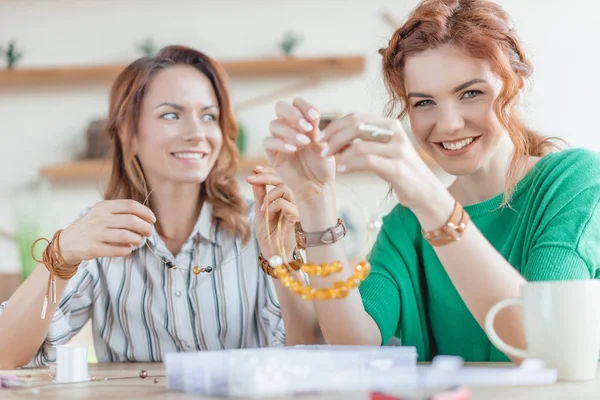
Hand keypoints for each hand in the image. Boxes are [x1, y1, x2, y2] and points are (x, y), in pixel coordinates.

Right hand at [59, 200, 155, 264]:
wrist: (65, 244)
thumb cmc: (90, 227)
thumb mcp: (101, 213)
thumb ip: (120, 213)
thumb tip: (146, 218)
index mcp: (103, 206)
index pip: (130, 205)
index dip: (145, 212)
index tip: (152, 220)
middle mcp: (99, 218)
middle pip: (131, 220)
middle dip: (145, 227)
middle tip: (149, 232)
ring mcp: (95, 233)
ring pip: (125, 235)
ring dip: (137, 239)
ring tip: (139, 241)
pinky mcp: (93, 249)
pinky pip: (117, 250)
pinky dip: (127, 250)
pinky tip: (128, 249)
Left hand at [247, 166, 298, 259]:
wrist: (271, 250)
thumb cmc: (267, 231)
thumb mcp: (260, 209)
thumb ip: (260, 194)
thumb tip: (254, 175)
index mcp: (285, 196)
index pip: (280, 177)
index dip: (269, 170)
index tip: (255, 170)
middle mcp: (293, 199)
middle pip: (284, 179)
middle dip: (266, 176)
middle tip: (252, 179)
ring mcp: (297, 206)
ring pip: (285, 189)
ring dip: (269, 196)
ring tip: (262, 208)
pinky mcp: (297, 216)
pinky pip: (285, 204)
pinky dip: (273, 207)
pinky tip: (268, 215)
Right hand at [265, 98, 335, 204]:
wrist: (318, 186)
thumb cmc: (322, 165)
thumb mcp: (323, 143)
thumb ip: (316, 129)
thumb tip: (311, 116)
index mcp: (301, 121)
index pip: (297, 102)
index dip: (305, 106)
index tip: (316, 117)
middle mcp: (288, 127)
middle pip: (280, 106)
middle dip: (293, 113)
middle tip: (307, 127)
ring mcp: (278, 140)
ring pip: (274, 124)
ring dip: (290, 131)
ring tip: (305, 143)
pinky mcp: (271, 154)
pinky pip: (269, 142)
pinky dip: (281, 144)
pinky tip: (293, 150)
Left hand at [319, 113, 442, 209]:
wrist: (425, 192)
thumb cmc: (398, 170)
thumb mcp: (382, 150)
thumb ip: (363, 141)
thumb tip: (335, 137)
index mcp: (389, 124)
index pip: (355, 117)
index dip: (334, 126)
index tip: (320, 138)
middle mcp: (395, 133)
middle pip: (356, 125)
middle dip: (333, 137)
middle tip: (322, 149)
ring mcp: (398, 150)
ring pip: (359, 145)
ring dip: (340, 154)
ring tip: (331, 162)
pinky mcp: (397, 169)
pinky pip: (367, 162)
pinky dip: (350, 165)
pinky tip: (342, 171)